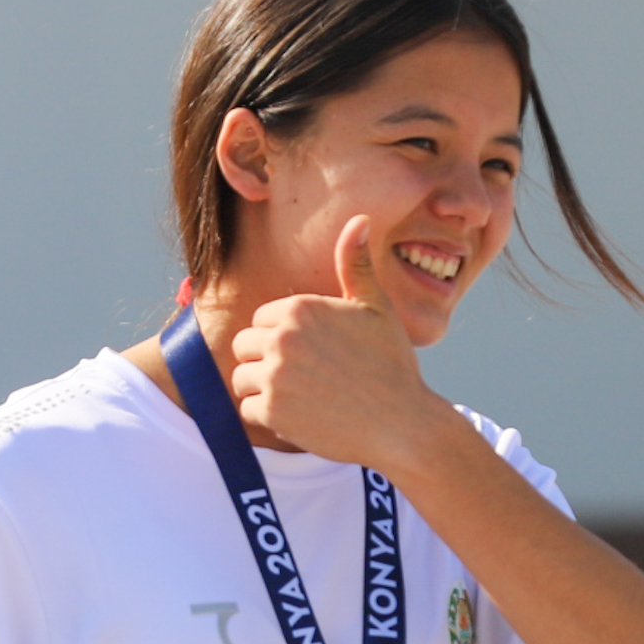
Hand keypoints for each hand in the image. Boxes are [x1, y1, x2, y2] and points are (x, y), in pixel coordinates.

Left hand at [229, 215, 444, 470]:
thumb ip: (355, 265)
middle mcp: (281, 338)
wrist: (402, 423)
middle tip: (307, 376)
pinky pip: (247, 410)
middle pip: (244, 346)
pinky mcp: (271, 411)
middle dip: (267, 361)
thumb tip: (359, 220)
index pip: (261, 319)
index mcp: (300, 308)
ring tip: (304, 396)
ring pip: (242, 378)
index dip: (283, 336)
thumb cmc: (390, 364)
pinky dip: (269, 417)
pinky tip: (302, 416)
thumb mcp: (376, 308)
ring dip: (265, 390)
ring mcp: (274, 375)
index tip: (313, 351)